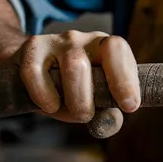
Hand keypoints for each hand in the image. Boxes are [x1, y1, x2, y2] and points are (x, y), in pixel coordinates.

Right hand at [5, 30, 140, 138]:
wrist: (32, 70)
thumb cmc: (71, 88)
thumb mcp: (93, 98)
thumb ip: (107, 113)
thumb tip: (111, 123)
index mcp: (103, 46)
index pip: (118, 49)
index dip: (125, 78)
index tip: (130, 106)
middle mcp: (82, 39)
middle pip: (88, 63)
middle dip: (88, 99)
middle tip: (86, 116)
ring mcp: (56, 41)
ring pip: (72, 66)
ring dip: (74, 99)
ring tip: (72, 113)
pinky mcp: (32, 48)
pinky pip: (35, 72)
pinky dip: (43, 95)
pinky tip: (49, 106)